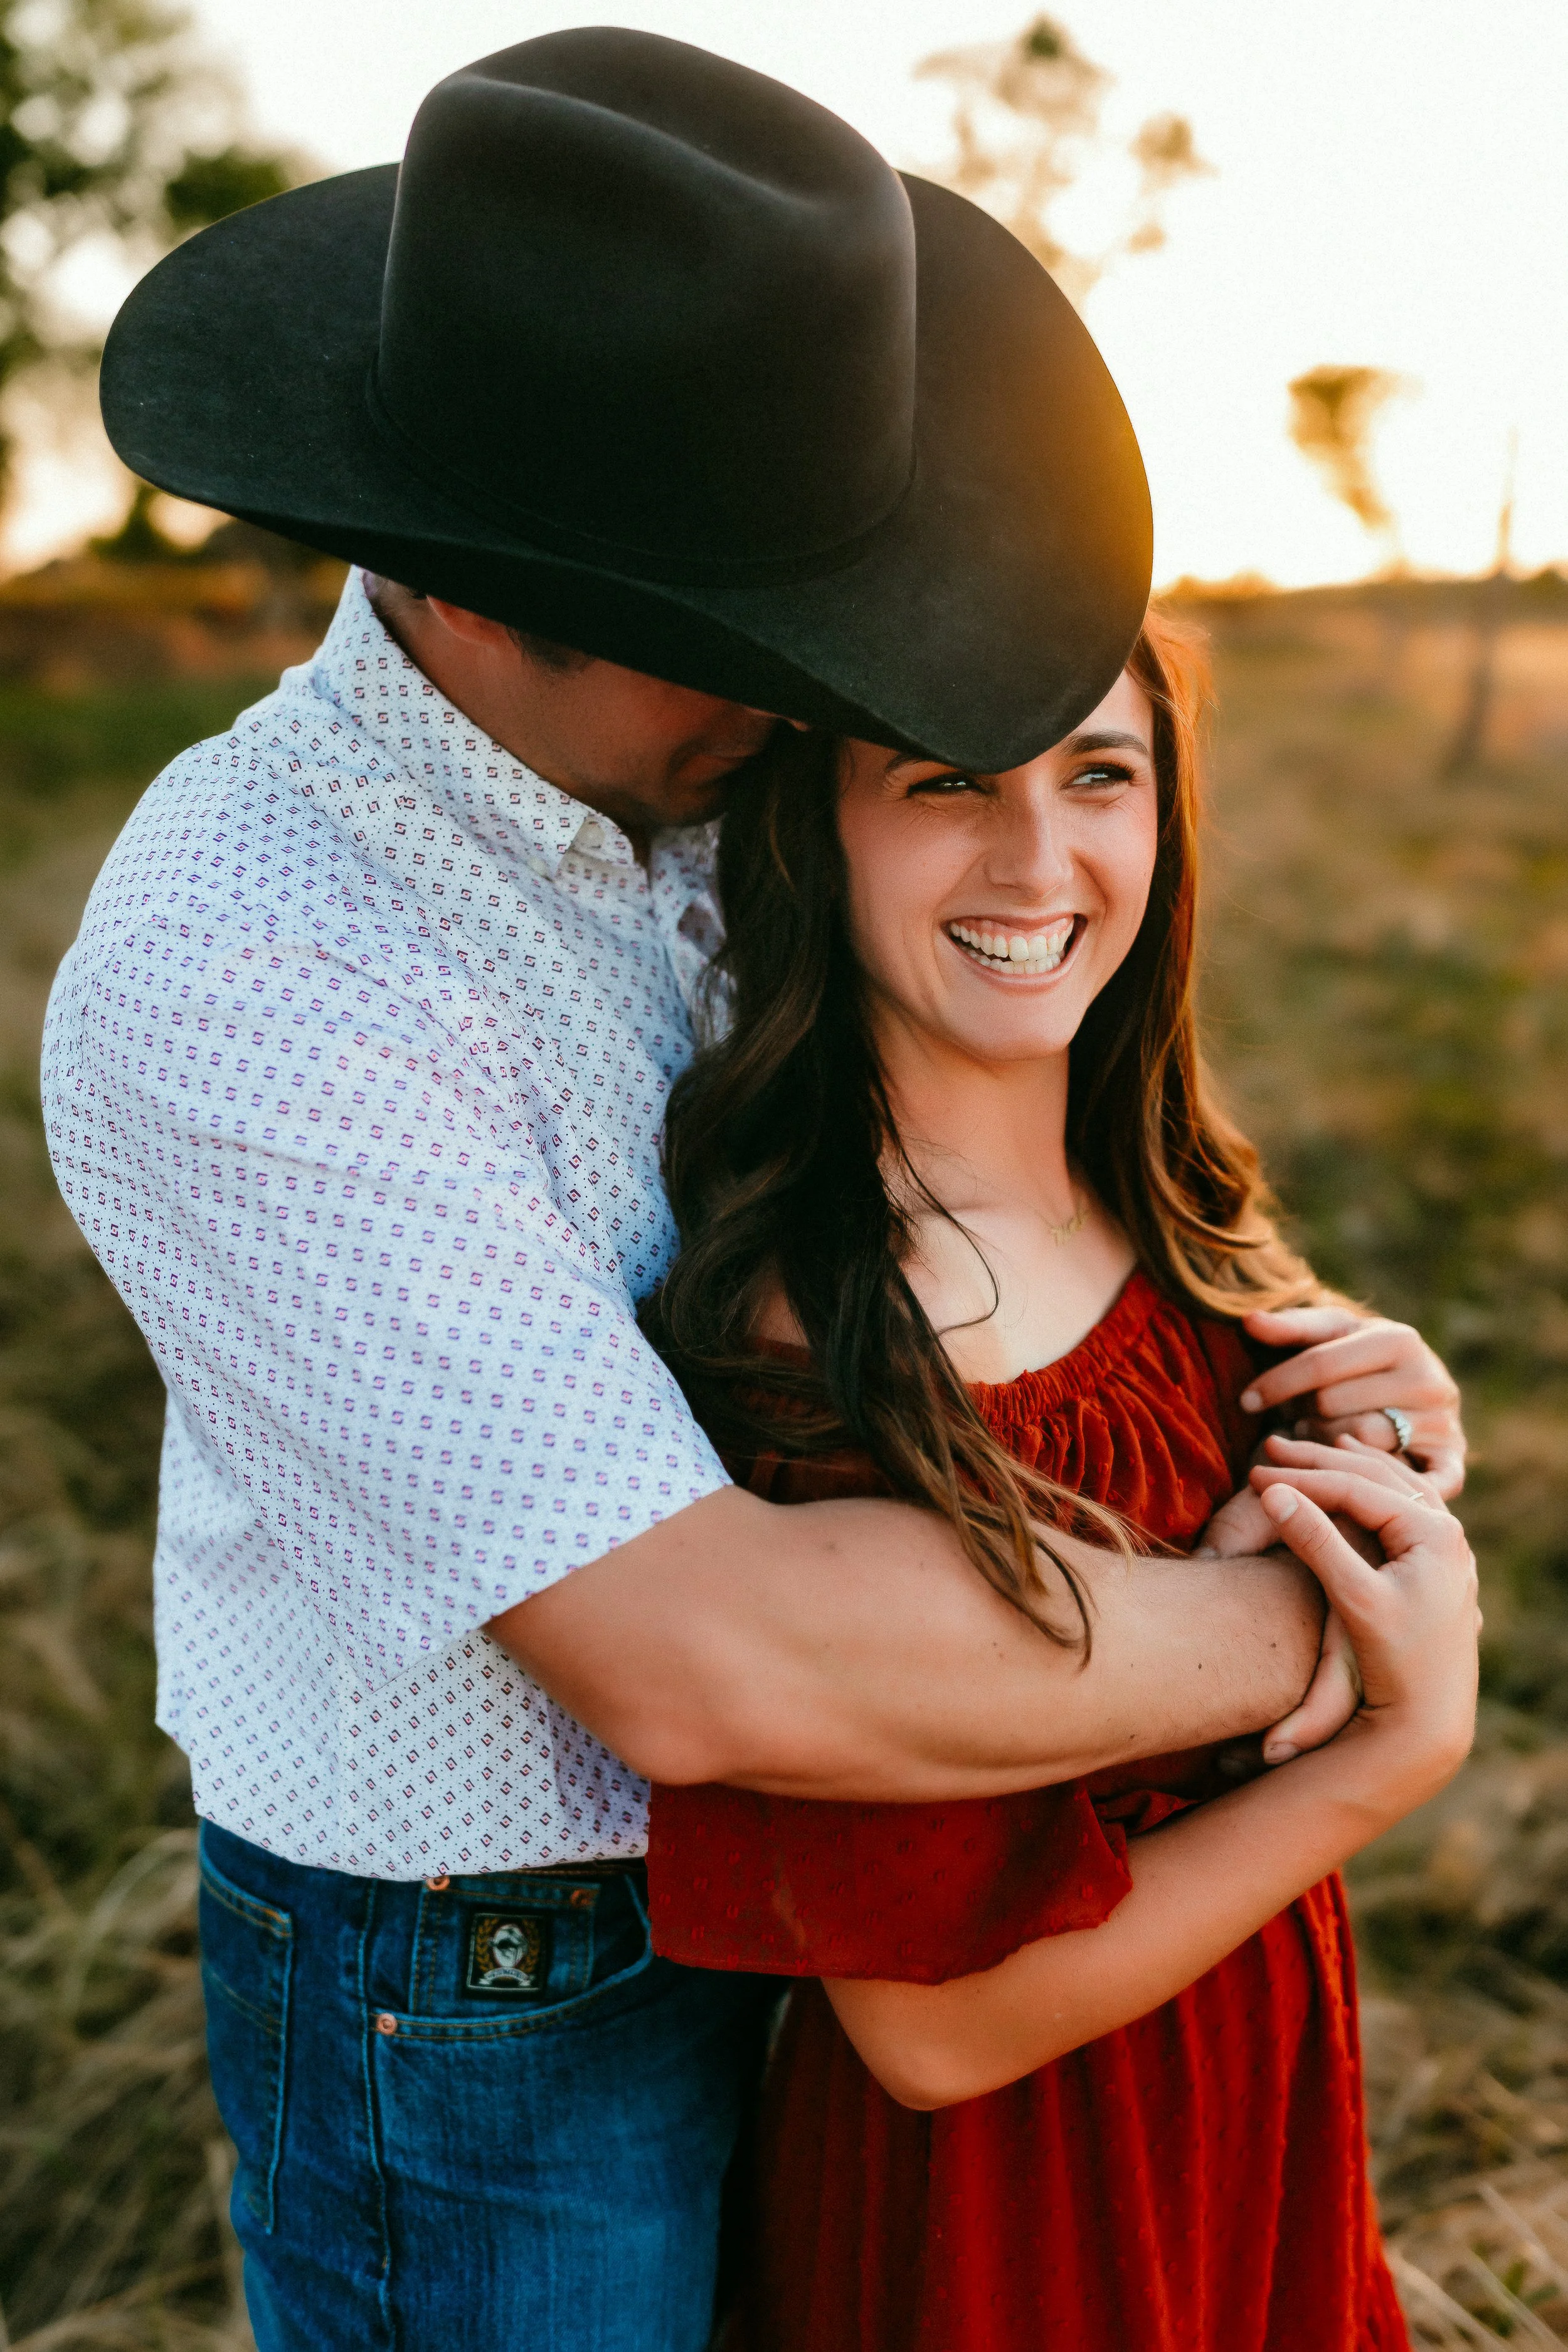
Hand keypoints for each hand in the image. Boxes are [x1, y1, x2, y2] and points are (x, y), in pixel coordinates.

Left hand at [1239, 1306, 1465, 1496]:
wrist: (1410, 1389)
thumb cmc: (1355, 1358)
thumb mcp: (1328, 1334)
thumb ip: (1289, 1327)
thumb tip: (1249, 1319)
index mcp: (1400, 1340)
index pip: (1320, 1365)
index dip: (1276, 1383)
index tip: (1246, 1401)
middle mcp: (1431, 1381)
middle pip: (1337, 1407)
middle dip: (1303, 1415)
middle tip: (1293, 1422)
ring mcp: (1445, 1424)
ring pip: (1362, 1445)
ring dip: (1327, 1447)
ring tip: (1318, 1441)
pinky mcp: (1452, 1462)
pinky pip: (1408, 1481)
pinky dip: (1384, 1486)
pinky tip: (1355, 1483)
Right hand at [1244, 1437, 1446, 1759]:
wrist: (1430, 1717)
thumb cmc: (1395, 1662)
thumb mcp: (1353, 1598)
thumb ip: (1316, 1541)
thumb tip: (1273, 1492)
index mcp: (1433, 1532)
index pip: (1357, 1487)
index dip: (1302, 1477)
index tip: (1256, 1474)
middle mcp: (1447, 1531)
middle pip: (1376, 1477)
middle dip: (1320, 1461)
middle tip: (1270, 1447)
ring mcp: (1446, 1546)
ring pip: (1394, 1486)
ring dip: (1350, 1465)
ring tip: (1317, 1446)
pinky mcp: (1438, 1564)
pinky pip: (1405, 1505)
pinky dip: (1375, 1486)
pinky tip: (1361, 1478)